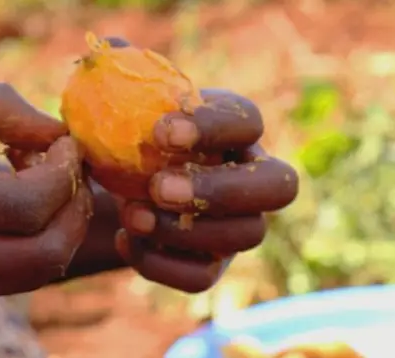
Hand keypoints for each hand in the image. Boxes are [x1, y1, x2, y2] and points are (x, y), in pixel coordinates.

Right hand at [0, 84, 91, 313]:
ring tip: (41, 185)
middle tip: (68, 169)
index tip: (65, 143)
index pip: (27, 206)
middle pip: (45, 254)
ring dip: (59, 229)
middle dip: (75, 209)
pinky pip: (5, 281)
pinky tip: (13, 209)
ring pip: (33, 275)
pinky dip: (30, 244)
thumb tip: (53, 131)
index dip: (65, 173)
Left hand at [117, 88, 297, 291]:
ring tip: (130, 215)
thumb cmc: (127, 142)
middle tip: (159, 187)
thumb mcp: (123, 109)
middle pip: (278, 187)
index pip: (248, 121)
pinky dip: (160, 264)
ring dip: (183, 229)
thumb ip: (124, 77)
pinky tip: (126, 241)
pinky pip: (203, 278)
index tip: (161, 131)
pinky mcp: (212, 266)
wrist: (116, 193)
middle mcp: (250, 180)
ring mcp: (237, 227)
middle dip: (219, 188)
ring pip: (244, 235)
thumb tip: (116, 42)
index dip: (213, 126)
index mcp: (233, 131)